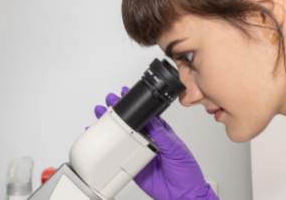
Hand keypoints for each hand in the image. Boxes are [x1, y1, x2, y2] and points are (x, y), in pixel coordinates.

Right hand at [95, 87, 217, 199]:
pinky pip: (118, 155)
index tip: (126, 95)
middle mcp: (149, 140)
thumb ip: (161, 136)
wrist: (182, 194)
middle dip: (119, 111)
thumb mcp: (176, 149)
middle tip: (109, 100)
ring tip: (101, 113)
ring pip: (122, 136)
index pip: (146, 115)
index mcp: (161, 132)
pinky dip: (108, 148)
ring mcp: (139, 152)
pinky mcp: (132, 165)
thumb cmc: (185, 171)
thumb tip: (151, 121)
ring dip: (111, 125)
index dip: (136, 105)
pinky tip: (101, 139)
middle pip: (131, 123)